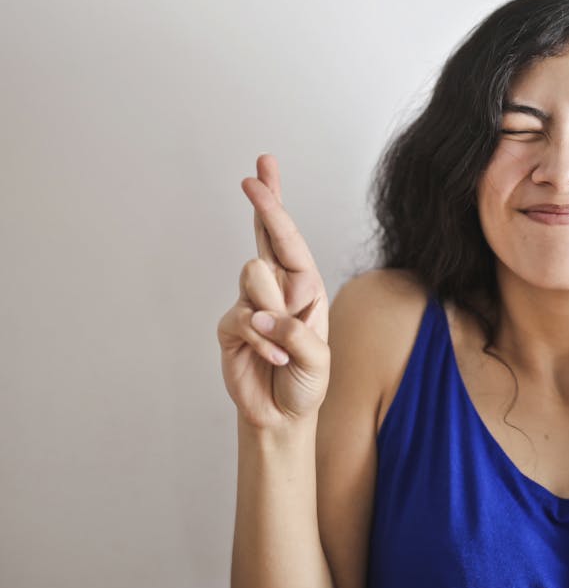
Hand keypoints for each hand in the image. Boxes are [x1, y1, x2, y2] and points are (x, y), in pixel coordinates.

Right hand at [216, 154, 330, 429]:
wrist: (283, 415)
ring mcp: (252, 304)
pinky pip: (243, 318)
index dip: (273, 207)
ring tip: (282, 346)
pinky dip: (262, 341)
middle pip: (265, 235)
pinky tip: (273, 359)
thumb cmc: (307, 382)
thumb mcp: (319, 360)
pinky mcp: (232, 326)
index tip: (260, 175)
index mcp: (305, 287)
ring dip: (273, 312)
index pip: (288, 240)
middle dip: (264, 203)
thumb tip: (260, 314)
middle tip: (255, 173)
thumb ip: (296, 335)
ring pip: (253, 276)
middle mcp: (279, 288)